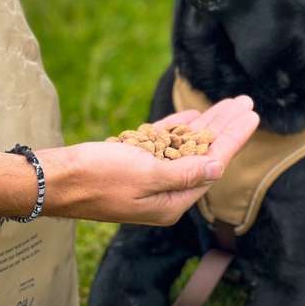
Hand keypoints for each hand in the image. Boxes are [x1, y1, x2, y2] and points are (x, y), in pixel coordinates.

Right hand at [39, 96, 258, 225]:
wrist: (52, 179)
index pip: (212, 165)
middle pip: (203, 154)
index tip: (251, 116)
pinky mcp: (131, 163)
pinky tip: (192, 116)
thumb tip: (218, 167)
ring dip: (205, 125)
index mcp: (171, 202)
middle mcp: (163, 192)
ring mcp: (147, 177)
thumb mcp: (145, 175)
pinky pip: (161, 145)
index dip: (233, 138)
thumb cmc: (95, 178)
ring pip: (184, 147)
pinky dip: (177, 129)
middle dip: (225, 128)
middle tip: (245, 103)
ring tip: (228, 104)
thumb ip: (184, 173)